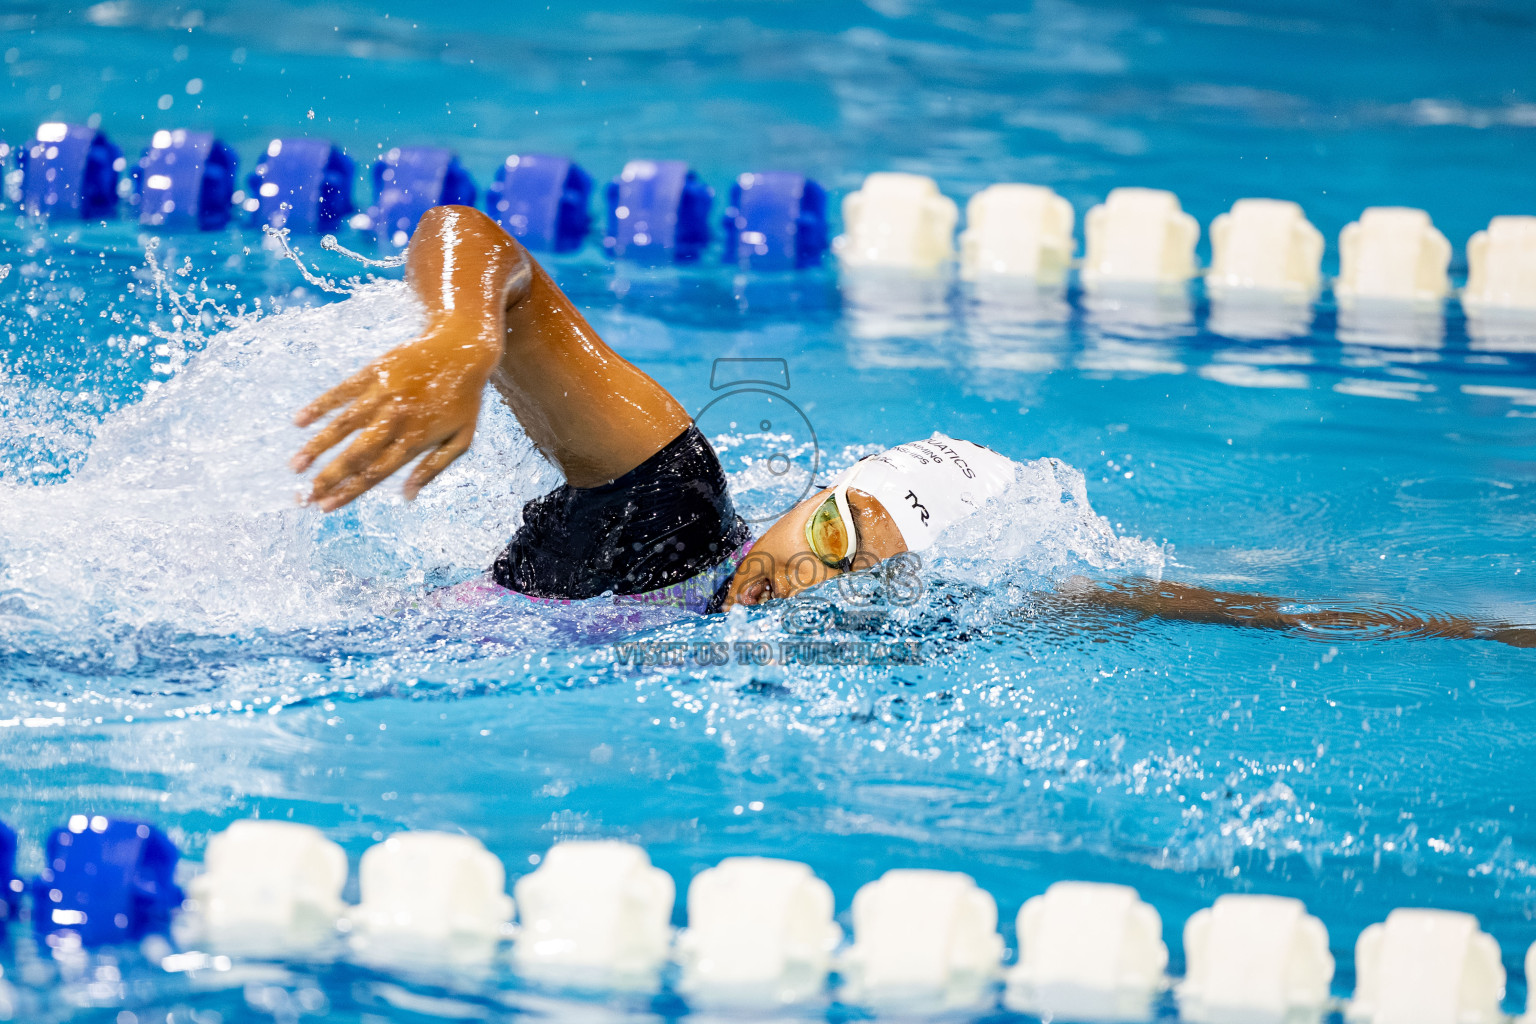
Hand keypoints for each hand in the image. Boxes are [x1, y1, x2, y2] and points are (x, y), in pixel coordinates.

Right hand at [291, 326, 499, 510]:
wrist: (463, 347)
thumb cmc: (464, 398)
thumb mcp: (462, 439)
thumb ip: (433, 468)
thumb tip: (408, 496)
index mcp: (416, 439)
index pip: (376, 473)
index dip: (349, 492)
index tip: (326, 507)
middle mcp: (395, 419)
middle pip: (356, 455)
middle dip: (327, 478)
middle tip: (302, 497)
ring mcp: (381, 395)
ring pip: (343, 425)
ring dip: (317, 447)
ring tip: (295, 466)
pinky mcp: (373, 373)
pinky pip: (341, 392)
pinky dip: (320, 406)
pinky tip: (299, 421)